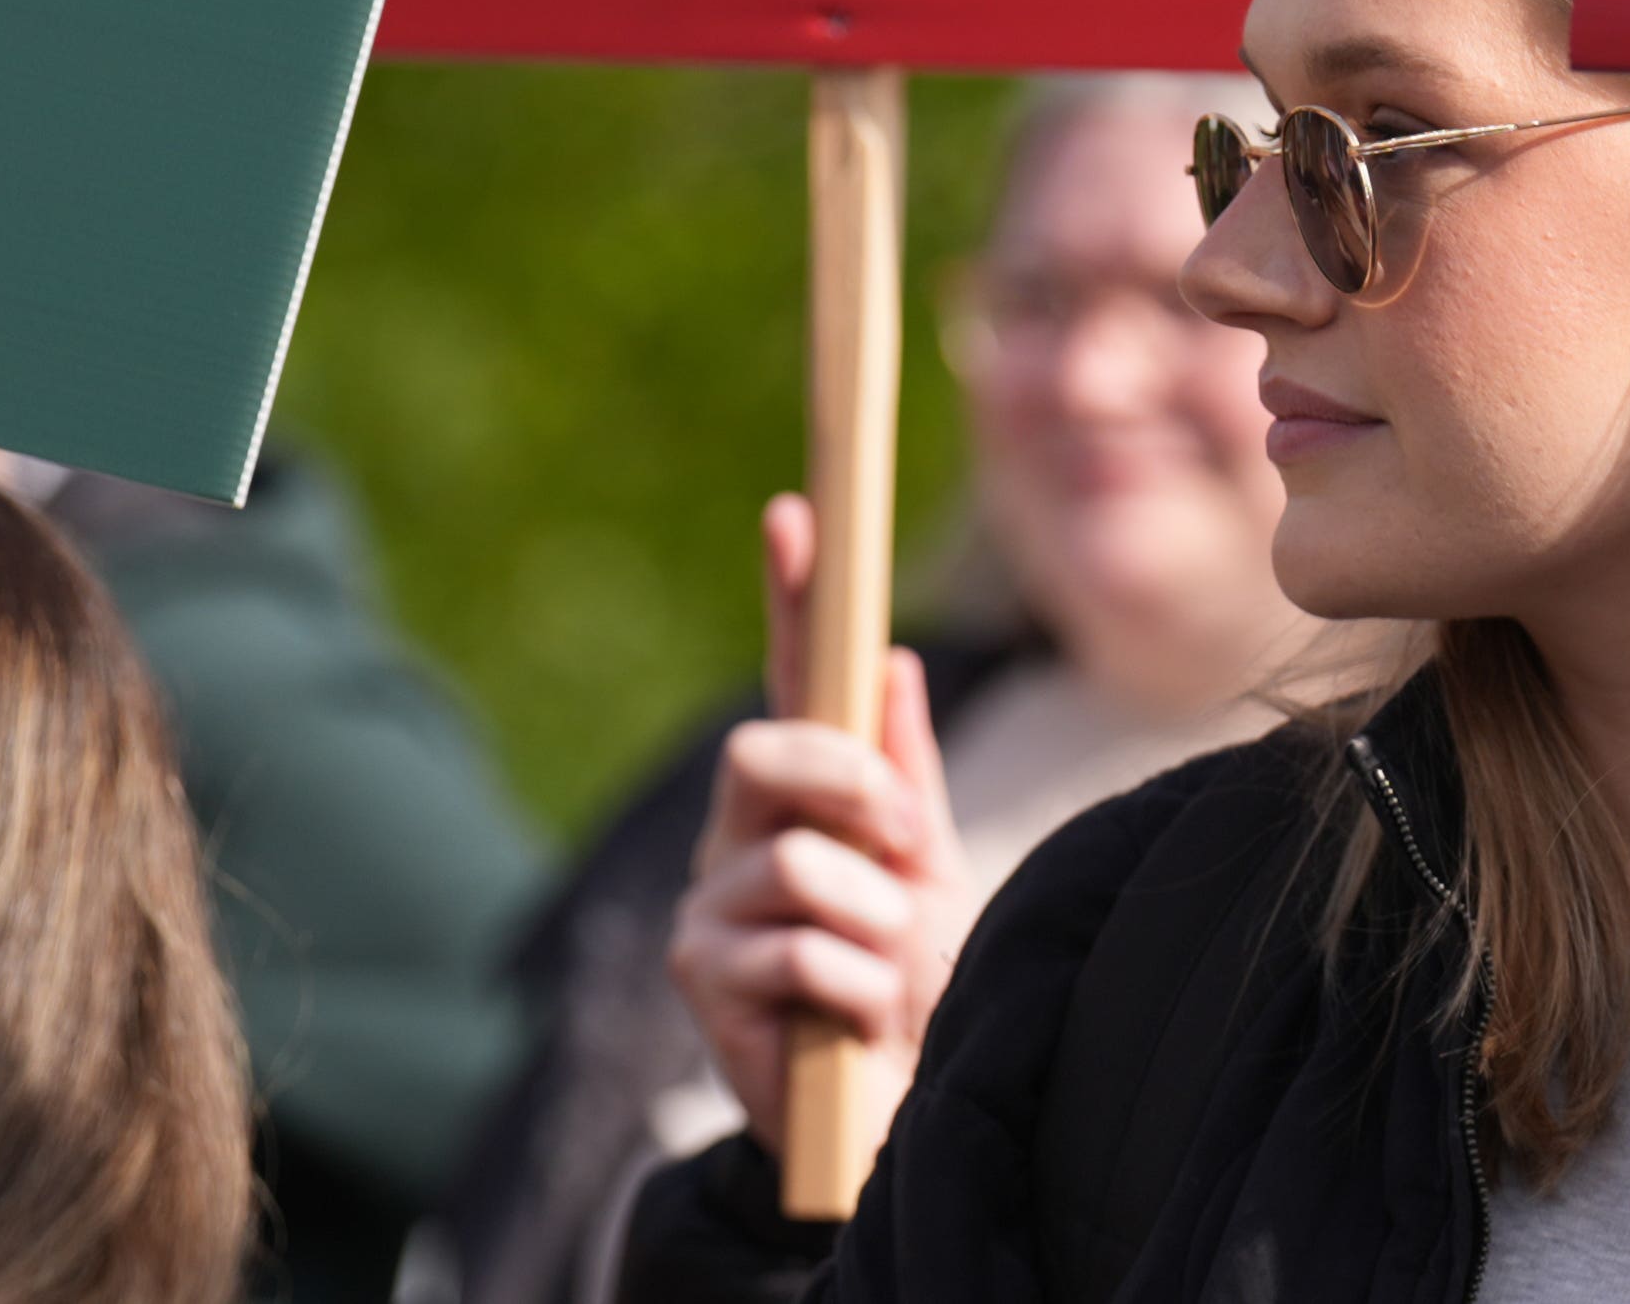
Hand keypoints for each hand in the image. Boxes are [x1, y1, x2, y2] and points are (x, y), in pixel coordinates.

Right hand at [662, 493, 965, 1162]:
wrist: (904, 1114)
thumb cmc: (917, 993)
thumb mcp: (929, 874)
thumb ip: (906, 777)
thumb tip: (894, 663)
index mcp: (801, 803)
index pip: (796, 685)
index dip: (793, 600)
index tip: (796, 513)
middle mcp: (738, 840)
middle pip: (765, 751)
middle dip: (851, 786)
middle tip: (904, 843)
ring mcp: (709, 908)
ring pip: (797, 862)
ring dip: (874, 922)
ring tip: (886, 975)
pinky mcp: (701, 981)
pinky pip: (795, 946)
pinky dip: (855, 987)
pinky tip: (856, 1024)